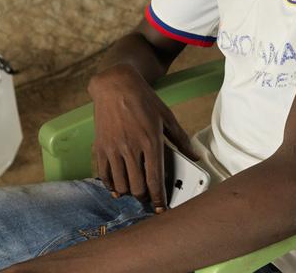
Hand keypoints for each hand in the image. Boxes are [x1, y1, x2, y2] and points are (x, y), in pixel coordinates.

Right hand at [88, 66, 197, 211]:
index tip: (161, 208)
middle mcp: (131, 148)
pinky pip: (104, 175)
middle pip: (137, 186)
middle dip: (145, 197)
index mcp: (151, 141)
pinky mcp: (100, 148)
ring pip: (121, 184)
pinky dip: (111, 186)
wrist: (115, 86)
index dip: (159, 198)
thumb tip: (195, 157)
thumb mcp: (167, 117)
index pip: (155, 179)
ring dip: (129, 193)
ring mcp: (113, 149)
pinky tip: (118, 188)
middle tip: (150, 199)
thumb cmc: (145, 100)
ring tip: (136, 192)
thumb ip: (181, 140)